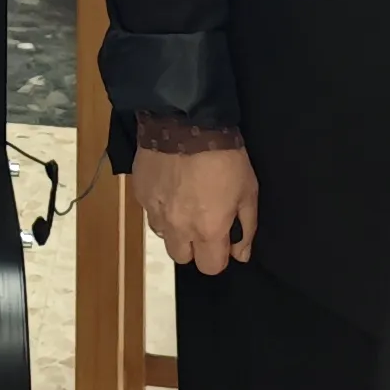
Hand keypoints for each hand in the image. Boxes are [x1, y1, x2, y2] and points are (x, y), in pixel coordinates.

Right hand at [136, 144, 257, 274]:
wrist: (186, 122)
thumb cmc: (225, 157)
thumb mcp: (248, 190)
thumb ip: (246, 227)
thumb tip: (240, 254)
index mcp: (208, 230)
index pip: (211, 267)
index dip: (219, 257)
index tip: (223, 240)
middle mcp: (178, 227)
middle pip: (182, 258)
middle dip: (193, 247)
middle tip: (202, 222)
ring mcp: (156, 211)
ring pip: (163, 236)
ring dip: (174, 228)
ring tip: (184, 202)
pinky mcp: (141, 193)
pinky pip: (150, 212)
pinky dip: (161, 206)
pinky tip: (170, 186)